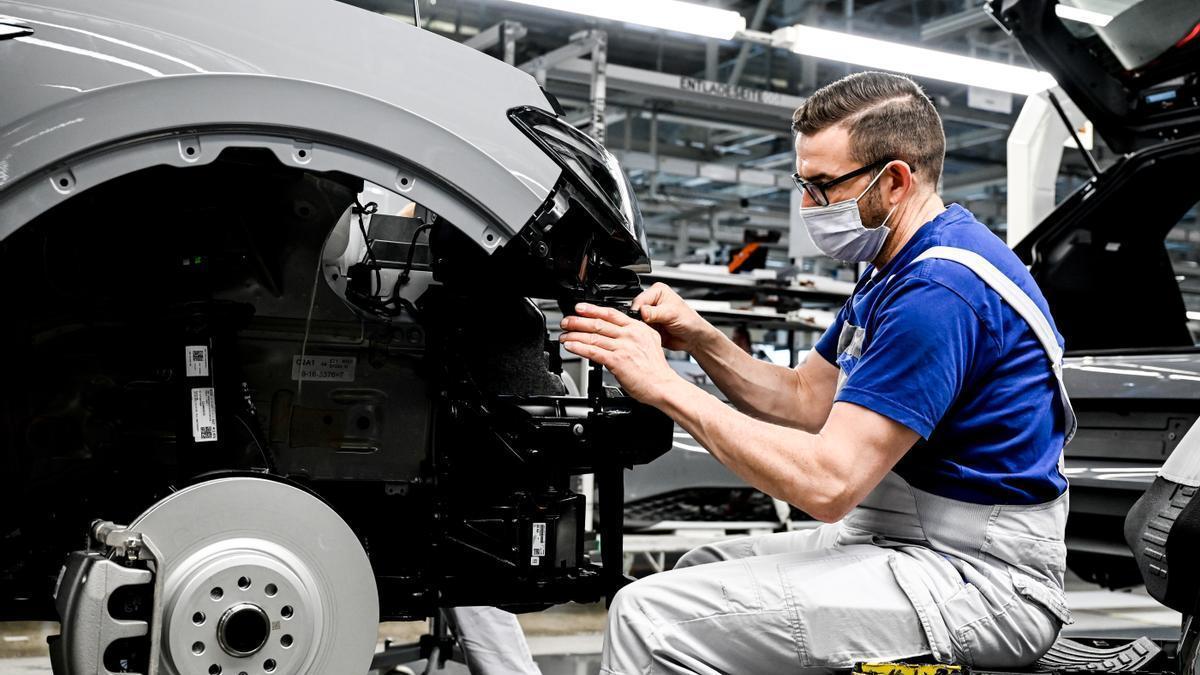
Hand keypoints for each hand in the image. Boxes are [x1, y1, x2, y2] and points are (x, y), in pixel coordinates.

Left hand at [560, 303, 684, 405]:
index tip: (580, 308)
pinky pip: (593, 351)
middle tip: (566, 321)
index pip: (611, 313)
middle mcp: (630, 335)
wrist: (663, 385)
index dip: (592, 309)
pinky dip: (579, 348)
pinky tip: (571, 346)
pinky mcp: (617, 361)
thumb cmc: (656, 369)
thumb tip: (620, 333)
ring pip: (593, 337)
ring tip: (564, 336)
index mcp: (637, 328)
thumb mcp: (650, 343)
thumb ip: (635, 335)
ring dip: (575, 335)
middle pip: (599, 323)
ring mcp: (623, 347)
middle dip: (578, 321)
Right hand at [631, 283, 710, 352]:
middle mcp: (652, 301)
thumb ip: (654, 312)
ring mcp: (649, 314)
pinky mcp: (648, 325)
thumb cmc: (689, 321)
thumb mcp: (671, 313)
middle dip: (639, 318)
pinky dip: (642, 332)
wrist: (693, 337)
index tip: (641, 318)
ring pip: (636, 320)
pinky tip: (650, 333)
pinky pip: (639, 329)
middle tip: (646, 325)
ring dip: (641, 326)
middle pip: (635, 309)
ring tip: (650, 330)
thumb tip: (641, 312)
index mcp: (658, 291)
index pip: (640, 299)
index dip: (638, 309)